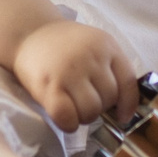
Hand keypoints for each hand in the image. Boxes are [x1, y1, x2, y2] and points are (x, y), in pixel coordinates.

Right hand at [13, 20, 138, 130]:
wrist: (29, 32)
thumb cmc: (64, 44)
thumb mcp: (94, 44)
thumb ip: (109, 67)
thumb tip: (122, 107)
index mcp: (106, 45)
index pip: (128, 81)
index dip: (128, 104)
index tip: (122, 116)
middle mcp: (91, 57)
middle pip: (109, 99)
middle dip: (100, 107)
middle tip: (85, 102)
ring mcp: (70, 71)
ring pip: (91, 111)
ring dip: (84, 117)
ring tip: (74, 108)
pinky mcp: (49, 86)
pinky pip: (67, 117)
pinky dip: (69, 124)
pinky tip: (65, 119)